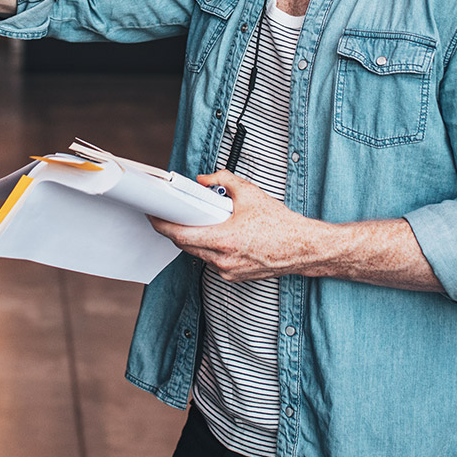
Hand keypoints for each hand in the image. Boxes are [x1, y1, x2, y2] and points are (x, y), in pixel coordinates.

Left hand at [149, 170, 331, 282]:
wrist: (303, 248)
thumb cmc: (281, 224)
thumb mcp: (250, 193)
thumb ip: (222, 180)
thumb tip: (203, 180)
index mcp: (223, 239)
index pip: (180, 234)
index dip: (161, 224)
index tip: (153, 215)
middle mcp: (222, 259)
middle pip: (185, 244)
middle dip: (176, 229)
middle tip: (172, 213)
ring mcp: (227, 270)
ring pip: (198, 253)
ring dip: (193, 238)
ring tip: (198, 221)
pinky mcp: (234, 276)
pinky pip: (211, 261)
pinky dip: (209, 247)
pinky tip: (216, 235)